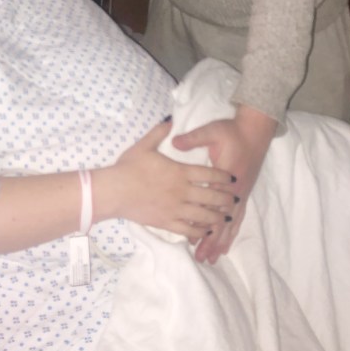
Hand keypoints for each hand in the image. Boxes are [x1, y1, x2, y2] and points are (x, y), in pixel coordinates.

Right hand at [96, 121, 238, 242]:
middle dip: (226, 199)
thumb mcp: (144, 145)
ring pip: (203, 215)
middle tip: (234, 200)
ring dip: (217, 216)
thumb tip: (170, 120)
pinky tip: (205, 230)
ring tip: (226, 217)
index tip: (232, 179)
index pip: (209, 174)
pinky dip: (199, 230)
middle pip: (211, 196)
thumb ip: (159, 132)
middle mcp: (182, 192)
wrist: (115, 191)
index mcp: (180, 172)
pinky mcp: (167, 222)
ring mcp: (175, 209)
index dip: (223, 177)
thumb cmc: (129, 167)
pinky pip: (188, 229)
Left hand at [172, 105, 277, 263]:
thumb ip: (194, 138)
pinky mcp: (243, 192)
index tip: (193, 240)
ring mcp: (241, 193)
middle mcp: (235, 192)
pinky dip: (231, 232)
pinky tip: (227, 243)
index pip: (214, 207)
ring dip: (222, 241)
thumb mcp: (212, 131)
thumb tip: (174, 142)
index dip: (204, 225)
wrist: (255, 129)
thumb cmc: (232, 131)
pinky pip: (238, 217)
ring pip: (231, 223)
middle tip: (202, 259)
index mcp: (226, 179)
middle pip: (223, 222)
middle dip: (212, 241)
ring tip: (213, 258)